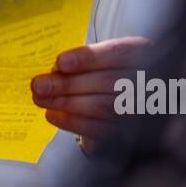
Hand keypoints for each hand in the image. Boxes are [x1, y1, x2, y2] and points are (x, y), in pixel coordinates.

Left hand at [30, 36, 151, 151]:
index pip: (117, 53)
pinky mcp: (127, 133)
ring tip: (40, 98)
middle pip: (107, 82)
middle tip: (38, 85)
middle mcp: (147, 81)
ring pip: (102, 107)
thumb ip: (81, 62)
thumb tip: (53, 72)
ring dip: (66, 103)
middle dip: (68, 84)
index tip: (60, 63)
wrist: (123, 103)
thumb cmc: (106, 72)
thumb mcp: (100, 59)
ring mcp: (141, 109)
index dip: (88, 58)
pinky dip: (72, 122)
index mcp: (142, 53)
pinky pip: (100, 130)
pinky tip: (52, 115)